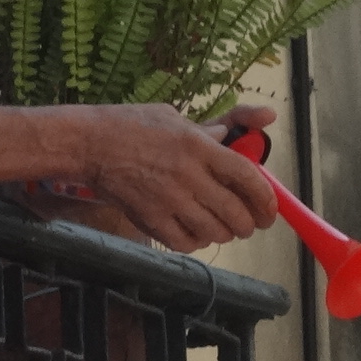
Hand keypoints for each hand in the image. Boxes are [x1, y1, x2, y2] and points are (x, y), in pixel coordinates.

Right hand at [76, 104, 277, 252]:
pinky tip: (194, 232)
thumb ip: (212, 129)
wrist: (90, 144)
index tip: (270, 210)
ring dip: (224, 233)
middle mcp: (188, 175)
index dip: (266, 199)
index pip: (247, 178)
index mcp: (198, 146)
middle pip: (235, 212)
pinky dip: (196, 242)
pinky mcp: (151, 219)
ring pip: (215, 232)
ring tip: (221, 226)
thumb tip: (250, 125)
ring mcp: (169, 200)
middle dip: (249, 223)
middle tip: (249, 223)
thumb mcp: (174, 117)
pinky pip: (186, 243)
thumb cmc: (132, 126)